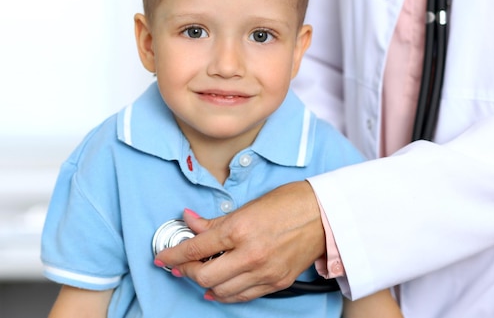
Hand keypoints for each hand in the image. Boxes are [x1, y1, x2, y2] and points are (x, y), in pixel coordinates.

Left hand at [155, 181, 325, 302]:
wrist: (326, 215)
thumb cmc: (291, 202)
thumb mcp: (249, 206)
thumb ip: (217, 221)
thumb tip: (191, 222)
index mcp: (241, 229)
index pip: (196, 248)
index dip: (173, 254)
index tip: (163, 257)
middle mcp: (251, 255)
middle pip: (203, 276)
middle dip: (187, 272)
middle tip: (181, 265)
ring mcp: (264, 272)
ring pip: (221, 291)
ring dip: (205, 284)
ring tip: (200, 274)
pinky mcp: (276, 282)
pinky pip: (243, 297)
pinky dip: (226, 294)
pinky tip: (219, 288)